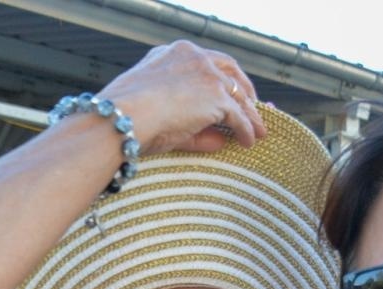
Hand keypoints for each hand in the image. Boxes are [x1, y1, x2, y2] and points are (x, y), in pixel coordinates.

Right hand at [96, 40, 263, 155]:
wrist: (123, 116)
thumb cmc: (129, 117)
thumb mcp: (160, 112)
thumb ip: (193, 125)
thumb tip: (220, 140)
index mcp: (175, 53)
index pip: (207, 61)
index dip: (221, 76)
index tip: (229, 90)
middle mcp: (194, 57)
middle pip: (230, 70)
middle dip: (244, 88)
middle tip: (252, 105)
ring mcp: (207, 75)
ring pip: (238, 95)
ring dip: (251, 114)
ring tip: (259, 131)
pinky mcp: (216, 96)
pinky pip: (239, 116)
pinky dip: (247, 129)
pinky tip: (248, 141)